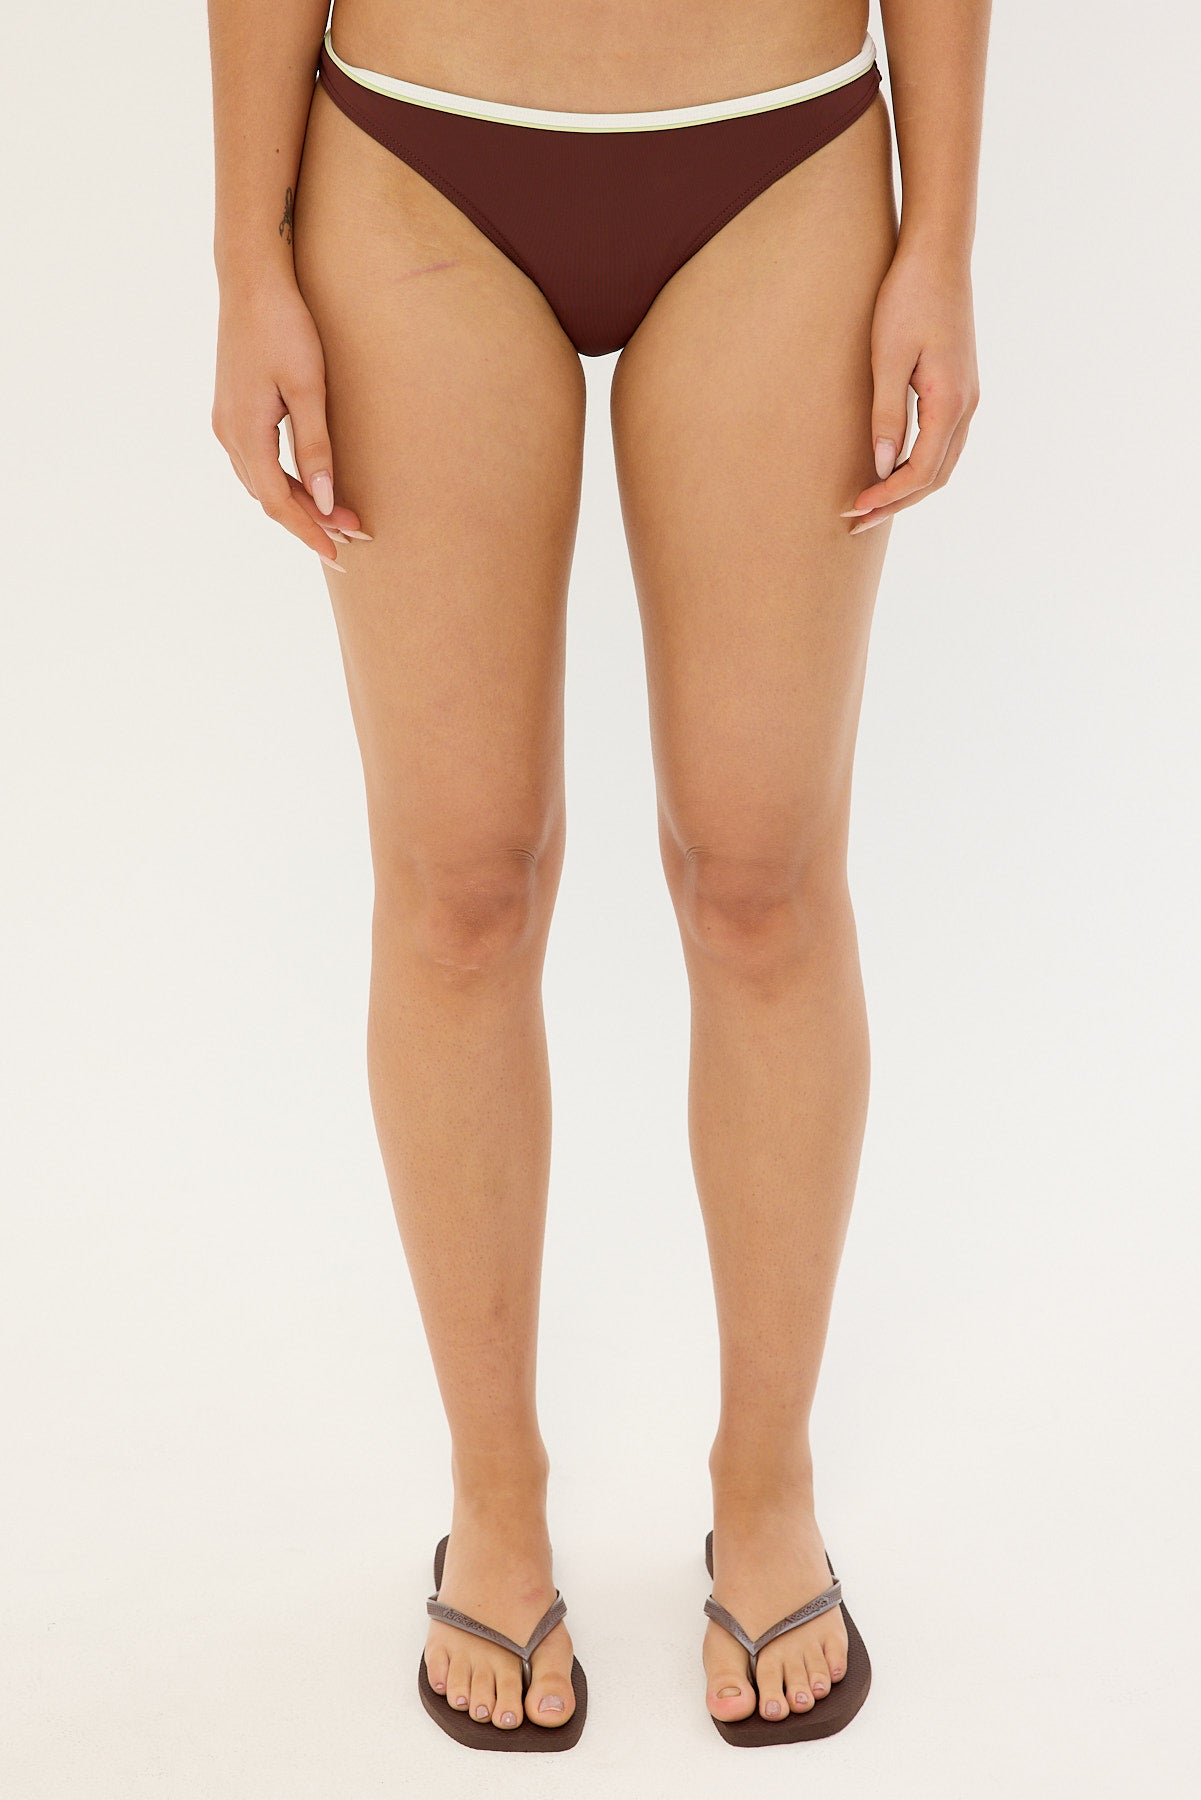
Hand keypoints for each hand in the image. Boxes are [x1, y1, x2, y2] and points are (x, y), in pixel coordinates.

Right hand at [211, 276, 368, 567]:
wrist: (251, 278)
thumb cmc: (284, 325)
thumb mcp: (308, 387)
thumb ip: (315, 447)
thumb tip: (325, 500)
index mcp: (245, 432)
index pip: (278, 502)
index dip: (309, 531)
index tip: (340, 554)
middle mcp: (228, 433)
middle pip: (269, 497)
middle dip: (311, 520)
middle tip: (356, 534)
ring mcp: (226, 422)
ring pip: (261, 482)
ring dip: (298, 503)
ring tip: (339, 516)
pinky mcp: (232, 410)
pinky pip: (256, 463)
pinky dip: (282, 482)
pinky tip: (307, 486)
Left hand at [842, 243, 979, 531]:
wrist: (938, 252)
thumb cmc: (908, 297)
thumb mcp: (888, 357)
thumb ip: (886, 414)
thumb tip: (880, 465)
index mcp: (950, 401)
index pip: (921, 472)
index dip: (887, 497)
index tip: (854, 510)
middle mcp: (966, 405)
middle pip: (935, 477)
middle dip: (896, 503)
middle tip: (855, 521)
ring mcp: (966, 396)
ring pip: (942, 462)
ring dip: (907, 488)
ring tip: (870, 503)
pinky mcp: (958, 386)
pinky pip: (942, 442)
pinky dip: (918, 465)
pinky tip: (890, 468)